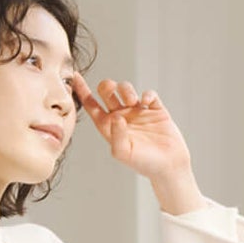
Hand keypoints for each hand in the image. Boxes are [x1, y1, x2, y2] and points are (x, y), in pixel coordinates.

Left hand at [70, 73, 193, 187]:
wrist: (169, 166)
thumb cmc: (144, 164)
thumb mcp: (124, 154)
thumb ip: (116, 136)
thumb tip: (116, 116)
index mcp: (109, 127)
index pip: (92, 106)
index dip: (83, 91)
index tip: (74, 76)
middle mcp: (122, 117)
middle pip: (107, 92)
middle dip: (107, 86)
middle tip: (111, 88)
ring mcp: (138, 112)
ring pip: (126, 89)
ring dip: (126, 89)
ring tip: (132, 101)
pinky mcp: (155, 110)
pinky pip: (149, 94)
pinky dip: (147, 94)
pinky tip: (146, 103)